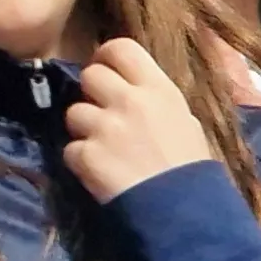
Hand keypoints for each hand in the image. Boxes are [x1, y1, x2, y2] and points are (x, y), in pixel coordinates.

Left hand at [62, 38, 208, 202]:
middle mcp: (129, 101)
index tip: (107, 70)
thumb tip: (131, 87)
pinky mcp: (87, 155)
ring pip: (74, 112)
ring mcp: (104, 128)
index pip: (121, 47)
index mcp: (159, 89)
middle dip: (92, 93)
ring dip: (83, 129)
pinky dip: (80, 161)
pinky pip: (70, 149)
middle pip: (90, 75)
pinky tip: (101, 172)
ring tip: (105, 149)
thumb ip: (154, 100)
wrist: (184, 212)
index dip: (107, 57)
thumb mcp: (184, 121)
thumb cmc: (190, 167)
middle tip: (103, 114)